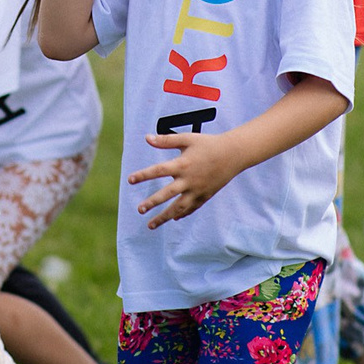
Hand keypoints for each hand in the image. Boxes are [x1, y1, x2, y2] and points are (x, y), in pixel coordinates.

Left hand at [127, 129, 248, 227]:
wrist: (234, 154)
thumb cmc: (208, 144)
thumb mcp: (187, 139)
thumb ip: (166, 140)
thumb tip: (147, 138)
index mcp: (182, 164)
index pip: (159, 171)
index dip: (143, 175)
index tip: (130, 180)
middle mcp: (189, 179)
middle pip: (167, 194)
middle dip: (152, 202)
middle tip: (139, 209)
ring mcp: (198, 190)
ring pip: (178, 207)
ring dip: (164, 217)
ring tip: (151, 225)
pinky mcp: (205, 196)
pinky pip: (191, 208)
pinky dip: (182, 214)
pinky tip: (173, 218)